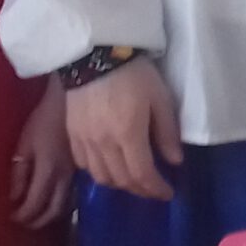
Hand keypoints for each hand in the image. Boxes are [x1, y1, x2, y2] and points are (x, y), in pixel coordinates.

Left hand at [9, 80, 75, 227]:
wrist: (73, 100)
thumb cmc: (44, 119)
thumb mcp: (25, 143)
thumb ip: (19, 172)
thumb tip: (14, 197)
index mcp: (48, 171)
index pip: (35, 204)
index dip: (22, 215)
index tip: (11, 217)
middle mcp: (64, 178)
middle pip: (53, 211)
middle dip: (37, 221)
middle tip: (23, 221)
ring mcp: (75, 173)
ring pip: (65, 204)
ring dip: (50, 214)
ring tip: (37, 213)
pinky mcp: (80, 167)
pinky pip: (71, 193)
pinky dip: (60, 202)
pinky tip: (52, 197)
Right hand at [63, 57, 182, 200]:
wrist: (93, 52)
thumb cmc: (133, 72)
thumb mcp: (159, 97)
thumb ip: (167, 131)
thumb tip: (174, 161)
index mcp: (128, 134)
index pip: (142, 175)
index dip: (156, 189)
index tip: (167, 193)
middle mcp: (104, 143)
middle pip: (121, 180)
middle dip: (140, 189)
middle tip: (153, 188)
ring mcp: (84, 140)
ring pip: (100, 177)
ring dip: (119, 183)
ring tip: (132, 179)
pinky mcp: (71, 133)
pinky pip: (83, 164)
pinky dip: (98, 171)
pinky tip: (108, 165)